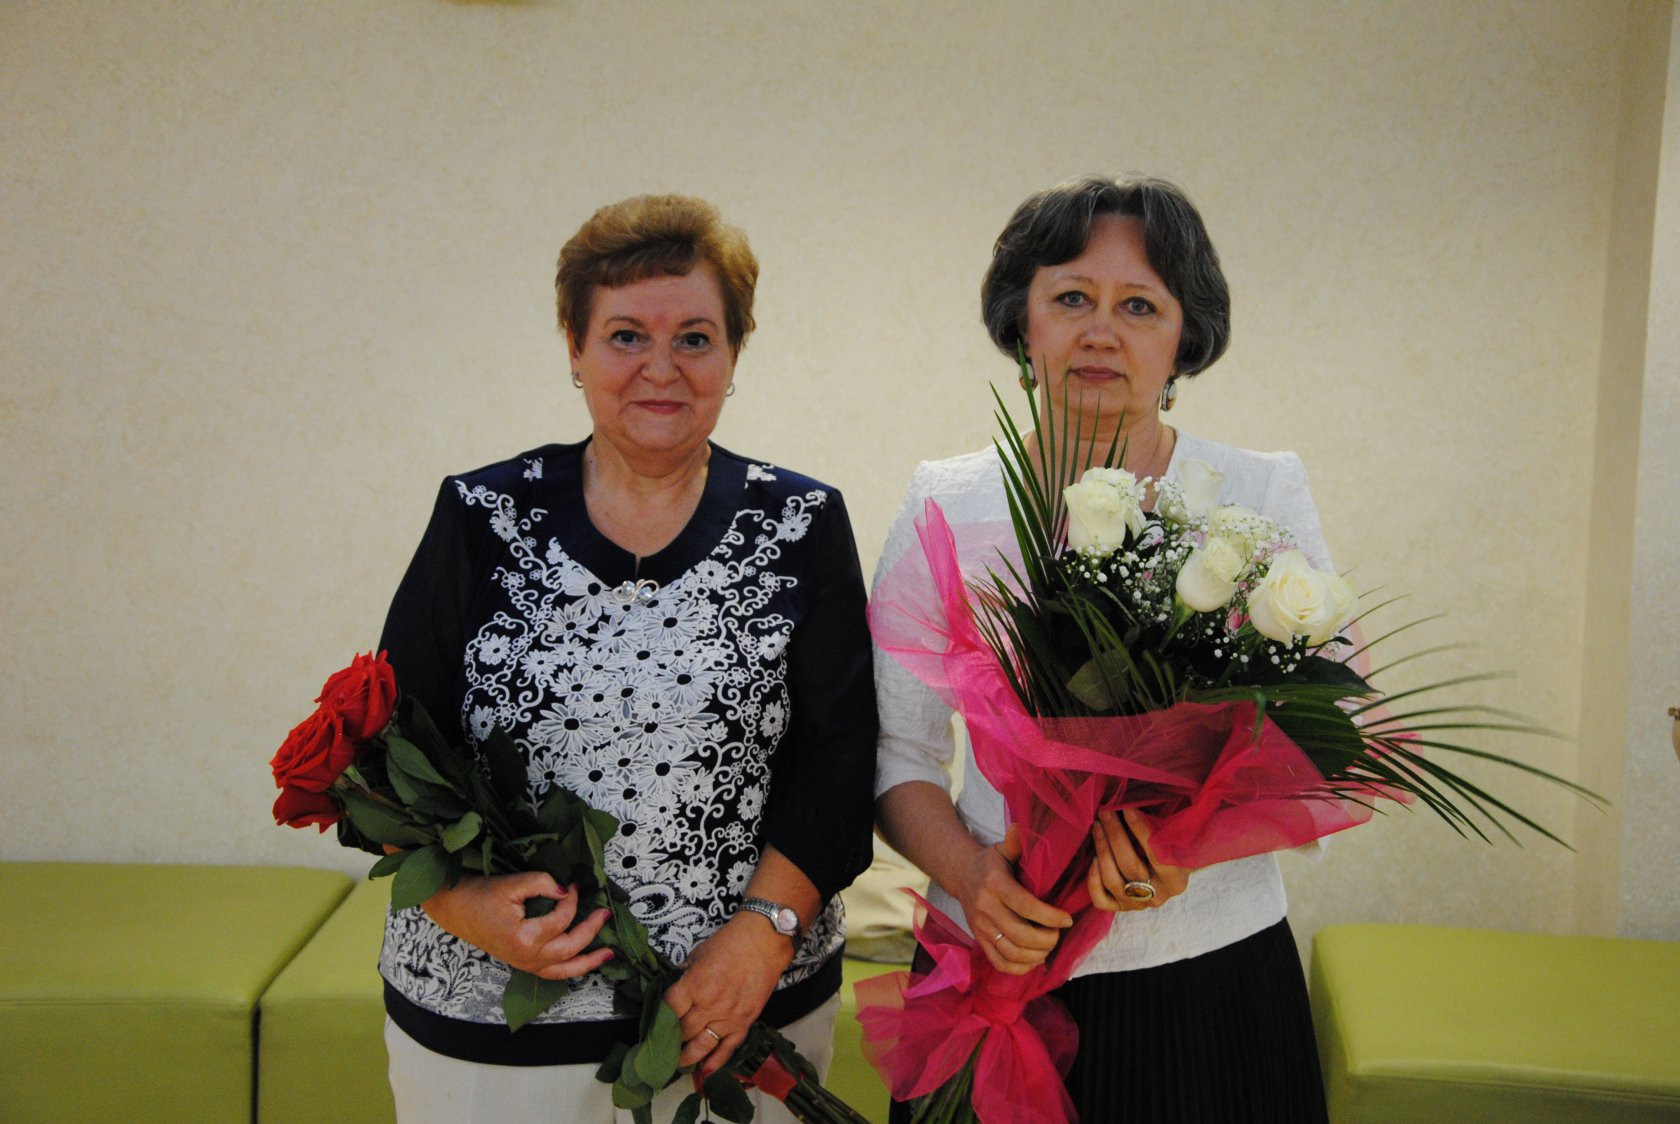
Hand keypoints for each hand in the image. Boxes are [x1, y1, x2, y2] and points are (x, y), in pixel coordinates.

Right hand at [420, 870, 614, 978]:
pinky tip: (584, 962)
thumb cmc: (480, 896)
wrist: (456, 909)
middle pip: (569, 948)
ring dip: (588, 962)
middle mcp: (526, 957)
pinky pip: (552, 973)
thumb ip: (543, 883)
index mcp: (523, 938)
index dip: (572, 900)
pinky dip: (571, 969)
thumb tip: (566, 891)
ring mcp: (524, 964)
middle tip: (605, 913)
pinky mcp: (522, 963)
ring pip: (564, 969)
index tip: (575, 885)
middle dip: (592, 930)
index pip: (561, 919)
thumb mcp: (512, 882)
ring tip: (609, 954)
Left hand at [663, 914, 794, 1077]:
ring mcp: (729, 1016)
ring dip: (688, 1058)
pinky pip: (729, 1047)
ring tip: (677, 1064)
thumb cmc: (730, 943)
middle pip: (683, 1032)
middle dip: (671, 1041)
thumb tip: (673, 993)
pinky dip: (717, 1061)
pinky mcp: (745, 1022)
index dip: (658, 1021)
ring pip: (702, 1045)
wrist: (764, 941)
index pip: (668, 1011)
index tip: (652, 1028)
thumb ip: (684, 976)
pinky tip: (706, 1071)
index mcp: (695, 984)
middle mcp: (710, 1004)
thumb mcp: (697, 954)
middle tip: (662, 1047)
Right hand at [953, 825, 1072, 975]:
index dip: (1050, 917)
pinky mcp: (979, 940)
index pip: (1025, 906)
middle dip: (1047, 939)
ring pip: (1012, 952)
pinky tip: (1034, 958)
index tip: (1067, 919)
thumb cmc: (990, 862)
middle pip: (1021, 934)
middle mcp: (985, 908)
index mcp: (995, 884)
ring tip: (1049, 944)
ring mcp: (981, 928)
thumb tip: (1022, 827)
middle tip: (1059, 933)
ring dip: (1037, 954)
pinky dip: (1021, 967)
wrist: (960, 874)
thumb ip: (1016, 842)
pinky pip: (1000, 963)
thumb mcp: (1002, 849)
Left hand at [1087, 809, 1191, 911]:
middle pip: (1129, 865)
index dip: (1140, 830)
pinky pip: (1100, 900)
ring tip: (1097, 826)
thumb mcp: (1172, 839)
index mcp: (1176, 880)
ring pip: (1112, 880)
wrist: (1169, 872)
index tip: (1127, 808)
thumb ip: (1159, 827)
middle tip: (1105, 811)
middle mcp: (1157, 896)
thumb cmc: (1170, 848)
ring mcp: (1137, 905)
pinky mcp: (1120, 908)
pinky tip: (1093, 859)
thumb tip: (1131, 804)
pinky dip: (1094, 879)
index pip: (1156, 854)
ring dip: (1101, 849)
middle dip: (1115, 834)